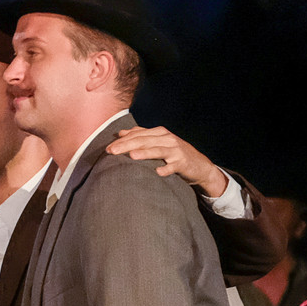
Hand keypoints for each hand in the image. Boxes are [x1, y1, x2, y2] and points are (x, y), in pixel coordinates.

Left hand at [105, 125, 229, 198]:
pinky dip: (166, 169)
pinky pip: (173, 167)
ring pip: (157, 150)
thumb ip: (141, 136)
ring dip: (145, 153)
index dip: (122, 140)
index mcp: (160, 133)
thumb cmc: (174, 154)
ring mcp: (176, 150)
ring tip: (131, 156)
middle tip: (111, 151)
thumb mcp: (158, 142)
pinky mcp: (183, 163)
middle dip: (126, 145)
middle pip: (144, 140)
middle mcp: (167, 139)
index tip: (108, 147)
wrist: (199, 166)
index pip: (138, 134)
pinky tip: (157, 173)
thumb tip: (121, 132)